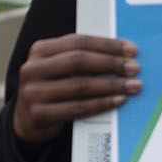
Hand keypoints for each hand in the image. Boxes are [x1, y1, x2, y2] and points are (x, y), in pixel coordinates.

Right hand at [11, 35, 140, 145]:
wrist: (27, 119)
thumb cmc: (51, 88)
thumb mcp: (58, 68)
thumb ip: (80, 58)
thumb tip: (121, 54)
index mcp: (39, 50)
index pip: (77, 41)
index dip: (106, 45)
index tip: (130, 50)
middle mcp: (33, 69)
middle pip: (78, 61)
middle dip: (111, 64)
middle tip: (134, 68)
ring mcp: (34, 92)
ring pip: (80, 86)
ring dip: (111, 85)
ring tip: (132, 86)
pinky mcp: (40, 114)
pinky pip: (77, 108)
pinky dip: (101, 104)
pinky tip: (117, 100)